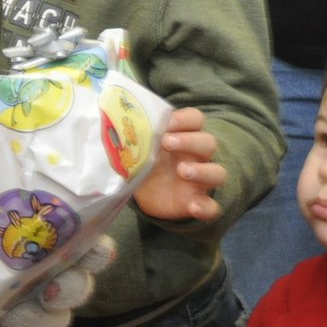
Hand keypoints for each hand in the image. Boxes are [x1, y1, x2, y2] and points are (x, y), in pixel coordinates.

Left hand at [0, 235, 117, 326]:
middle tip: (52, 290)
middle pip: (78, 286)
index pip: (89, 243)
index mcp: (49, 240)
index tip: (95, 250)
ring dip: (32, 320)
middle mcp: (51, 274)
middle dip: (71, 290)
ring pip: (52, 320)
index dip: (97, 250)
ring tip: (7, 319)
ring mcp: (34, 307)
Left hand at [133, 107, 225, 221]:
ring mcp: (201, 181)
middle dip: (190, 141)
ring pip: (217, 172)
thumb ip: (133, 137)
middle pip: (208, 143)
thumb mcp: (139, 148)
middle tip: (167, 142)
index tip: (168, 123)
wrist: (147, 195)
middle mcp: (196, 156)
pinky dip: (205, 207)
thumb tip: (108, 123)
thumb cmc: (145, 162)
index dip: (185, 119)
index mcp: (183, 137)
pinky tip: (193, 206)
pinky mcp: (199, 203)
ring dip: (202, 171)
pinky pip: (212, 207)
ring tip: (182, 171)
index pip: (195, 120)